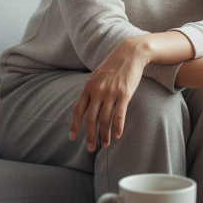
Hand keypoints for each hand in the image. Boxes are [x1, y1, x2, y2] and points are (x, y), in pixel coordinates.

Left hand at [69, 36, 148, 151]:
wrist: (130, 53)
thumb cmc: (113, 66)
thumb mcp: (97, 76)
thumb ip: (91, 90)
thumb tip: (86, 106)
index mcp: (88, 86)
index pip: (78, 109)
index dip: (75, 125)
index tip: (72, 138)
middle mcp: (97, 90)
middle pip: (90, 118)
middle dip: (90, 135)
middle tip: (90, 148)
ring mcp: (111, 92)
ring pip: (105, 119)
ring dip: (104, 135)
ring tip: (105, 145)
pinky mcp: (124, 94)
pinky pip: (119, 114)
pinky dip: (117, 127)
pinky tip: (116, 136)